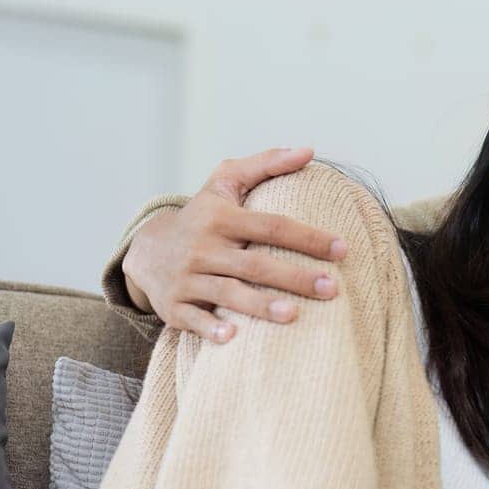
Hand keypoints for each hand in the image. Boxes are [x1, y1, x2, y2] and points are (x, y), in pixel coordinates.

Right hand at [122, 147, 348, 341]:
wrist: (145, 250)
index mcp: (222, 219)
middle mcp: (203, 248)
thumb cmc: (203, 216)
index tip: (344, 249)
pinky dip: (210, 329)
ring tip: (294, 315)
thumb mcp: (225, 183)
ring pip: (227, 293)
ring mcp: (187, 279)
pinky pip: (193, 319)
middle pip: (255, 264)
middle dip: (294, 277)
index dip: (309, 237)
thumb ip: (266, 164)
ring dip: (260, 305)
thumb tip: (309, 150)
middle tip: (332, 289)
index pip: (273, 226)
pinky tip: (233, 338)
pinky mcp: (174, 306)